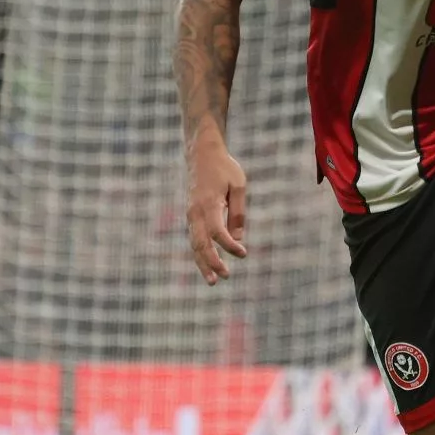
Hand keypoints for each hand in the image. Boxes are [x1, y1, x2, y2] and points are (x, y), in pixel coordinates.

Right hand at [185, 136, 247, 284]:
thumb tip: (237, 239)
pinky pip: (194, 238)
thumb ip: (238, 213)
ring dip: (203, 263)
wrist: (202, 153)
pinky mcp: (191, 215)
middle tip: (223, 278)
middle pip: (200, 243)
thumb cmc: (224, 168)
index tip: (243, 254)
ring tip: (213, 281)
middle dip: (211, 262)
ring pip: (194, 244)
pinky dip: (199, 253)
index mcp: (209, 204)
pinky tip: (207, 265)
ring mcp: (190, 214)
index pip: (217, 232)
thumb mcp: (238, 186)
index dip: (229, 246)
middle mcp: (195, 212)